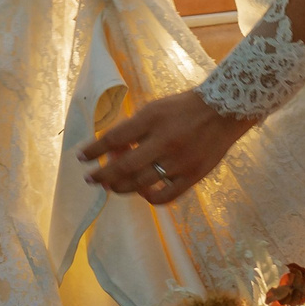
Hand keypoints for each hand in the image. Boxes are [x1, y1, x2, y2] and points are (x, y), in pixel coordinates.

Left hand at [78, 89, 255, 203]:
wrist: (224, 111)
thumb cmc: (184, 108)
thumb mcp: (156, 108)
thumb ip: (134, 127)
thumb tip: (112, 148)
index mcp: (152, 119)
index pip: (114, 138)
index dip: (94, 150)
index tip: (81, 157)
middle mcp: (164, 141)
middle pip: (124, 167)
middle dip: (102, 175)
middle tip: (91, 179)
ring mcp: (179, 162)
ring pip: (140, 184)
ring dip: (120, 187)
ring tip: (111, 186)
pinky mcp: (192, 177)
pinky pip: (164, 197)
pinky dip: (148, 198)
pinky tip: (142, 192)